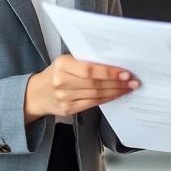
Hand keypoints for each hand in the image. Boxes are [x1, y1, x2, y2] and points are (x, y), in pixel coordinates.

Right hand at [24, 54, 138, 122]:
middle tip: (133, 81)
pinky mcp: (68, 109)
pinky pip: (92, 104)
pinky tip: (116, 95)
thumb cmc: (56, 73)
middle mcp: (61, 81)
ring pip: (96, 95)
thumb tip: (114, 62)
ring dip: (115, 91)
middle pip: (95, 83)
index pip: (90, 69)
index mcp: (62, 64)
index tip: (125, 73)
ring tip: (128, 88)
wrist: (37, 93)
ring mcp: (64, 97)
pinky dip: (107, 99)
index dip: (109, 72)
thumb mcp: (66, 61)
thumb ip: (85, 61)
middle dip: (117, 83)